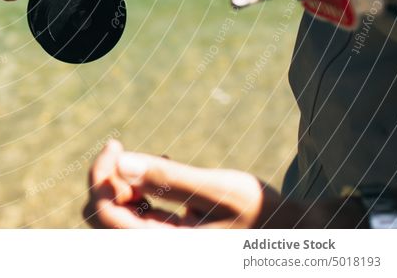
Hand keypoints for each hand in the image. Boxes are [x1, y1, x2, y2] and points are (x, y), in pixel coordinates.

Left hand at [83, 140, 364, 227]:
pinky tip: (165, 169)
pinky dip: (142, 192)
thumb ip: (168, 178)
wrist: (297, 234)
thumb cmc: (264, 212)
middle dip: (107, 180)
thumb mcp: (219, 188)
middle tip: (119, 147)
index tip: (116, 145)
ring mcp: (165, 246)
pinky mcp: (173, 238)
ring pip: (119, 217)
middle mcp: (160, 251)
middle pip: (104, 218)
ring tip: (150, 159)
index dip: (100, 178)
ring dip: (123, 185)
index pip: (105, 216)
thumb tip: (121, 161)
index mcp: (166, 249)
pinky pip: (140, 216)